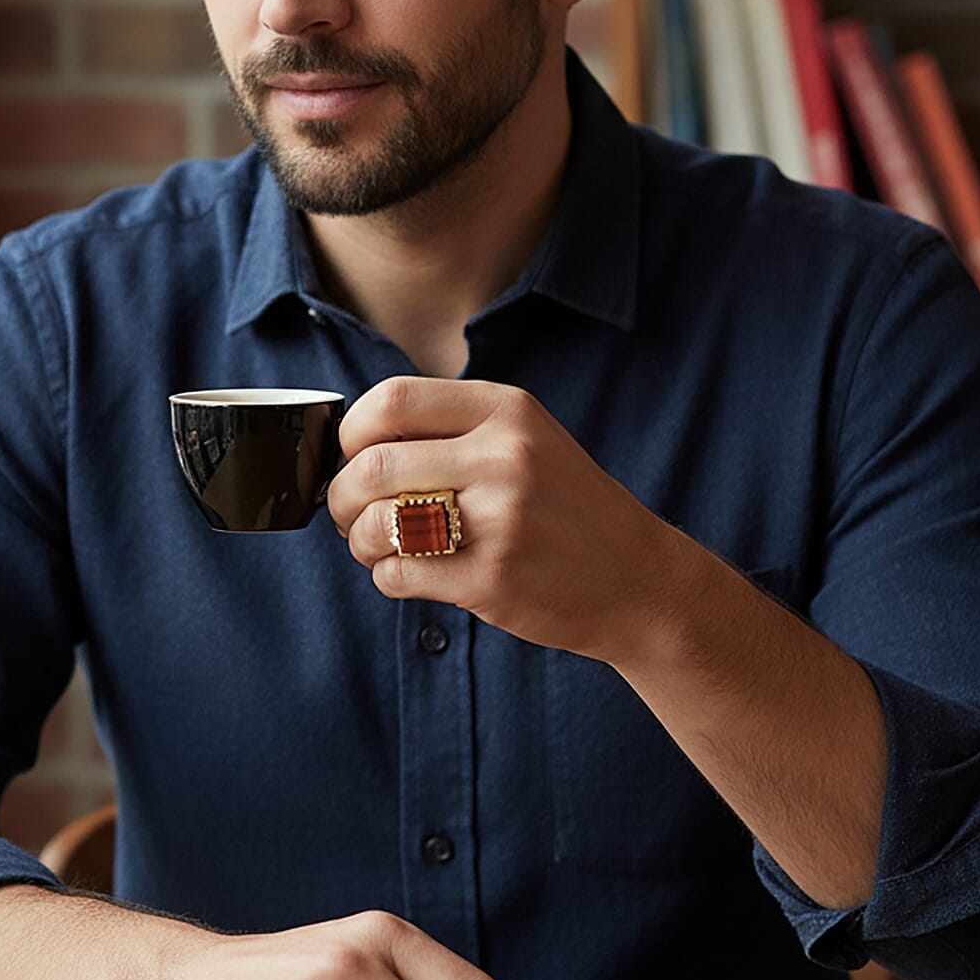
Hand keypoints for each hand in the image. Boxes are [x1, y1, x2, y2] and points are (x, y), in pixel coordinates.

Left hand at [327, 376, 674, 660]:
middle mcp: (505, 457)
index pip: (391, 400)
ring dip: (358, 540)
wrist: (638, 579)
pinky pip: (397, 574)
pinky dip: (385, 576)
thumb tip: (351, 443)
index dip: (353, 432)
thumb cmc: (564, 507)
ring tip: (375, 545)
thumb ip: (449, 429)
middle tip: (349, 512)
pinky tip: (409, 573)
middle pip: (371, 465)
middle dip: (341, 495)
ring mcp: (500, 520)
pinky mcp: (492, 579)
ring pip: (376, 523)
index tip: (354, 456)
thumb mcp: (524, 440)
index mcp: (507, 410)